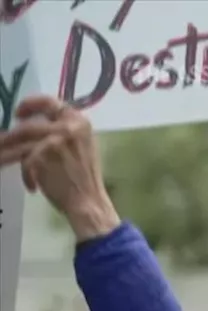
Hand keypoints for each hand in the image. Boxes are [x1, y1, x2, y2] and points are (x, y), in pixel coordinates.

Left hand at [0, 95, 119, 241]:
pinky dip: (26, 174)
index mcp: (80, 122)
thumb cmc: (84, 178)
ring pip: (21, 141)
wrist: (89, 202)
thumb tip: (32, 127)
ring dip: (8, 152)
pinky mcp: (43, 155)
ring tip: (3, 160)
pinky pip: (25, 160)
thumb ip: (62, 132)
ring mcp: (55, 139)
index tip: (19, 114)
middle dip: (11, 137)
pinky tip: (31, 186)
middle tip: (4, 143)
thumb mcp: (79, 147)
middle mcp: (69, 126)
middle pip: (28, 126)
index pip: (50, 102)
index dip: (30, 105)